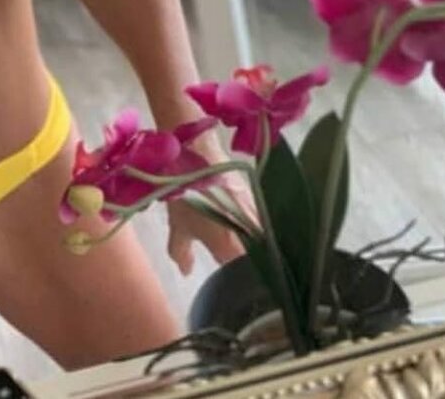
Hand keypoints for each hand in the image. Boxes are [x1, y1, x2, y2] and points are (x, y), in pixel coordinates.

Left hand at [165, 139, 258, 274]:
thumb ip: (183, 254)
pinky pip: (264, 224)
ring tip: (254, 259)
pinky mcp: (259, 200)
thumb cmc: (186, 195)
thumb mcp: (178, 227)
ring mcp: (259, 216)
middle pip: (262, 262)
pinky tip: (252, 234)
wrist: (199, 153)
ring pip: (265, 243)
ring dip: (261, 252)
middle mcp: (253, 236)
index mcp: (232, 249)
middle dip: (257, 271)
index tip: (243, 291)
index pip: (246, 278)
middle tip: (249, 278)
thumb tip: (187, 272)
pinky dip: (259, 232)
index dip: (244, 286)